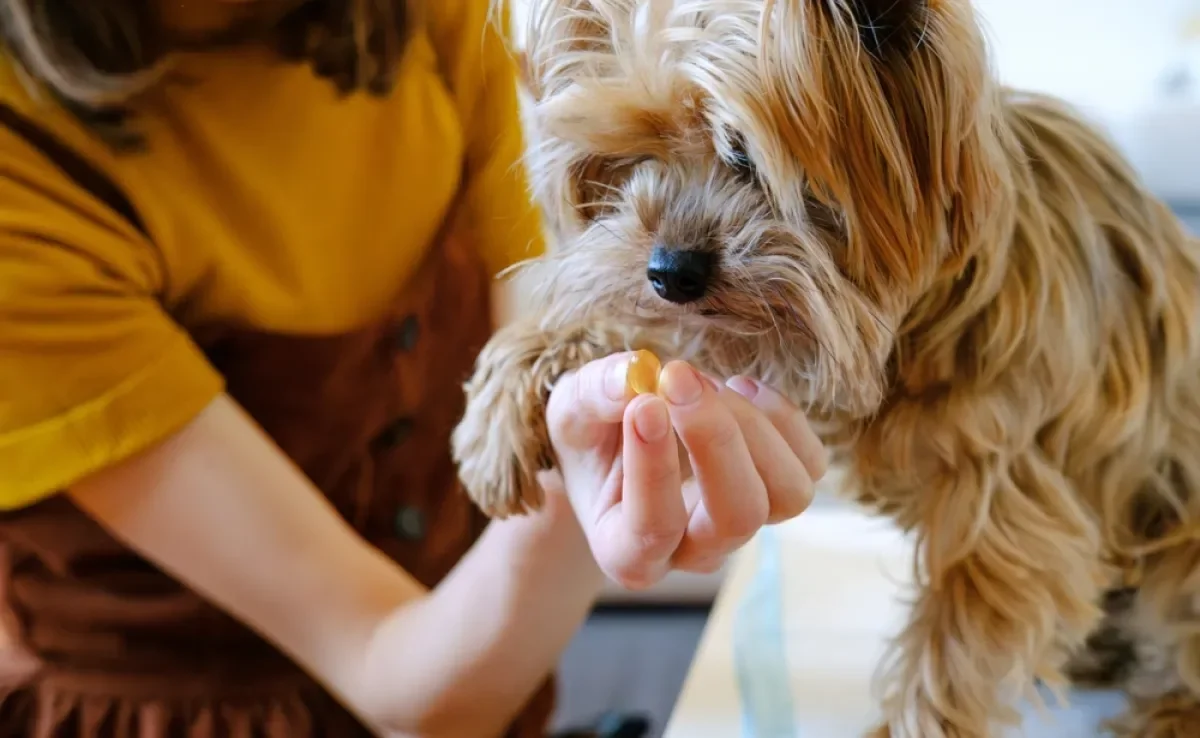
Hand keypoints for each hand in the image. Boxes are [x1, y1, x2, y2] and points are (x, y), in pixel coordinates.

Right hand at [544, 353, 827, 588]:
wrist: (615, 445)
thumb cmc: (590, 437)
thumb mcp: (571, 413)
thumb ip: (592, 397)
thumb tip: (632, 375)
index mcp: (628, 551)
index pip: (652, 529)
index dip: (655, 469)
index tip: (646, 404)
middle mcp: (692, 551)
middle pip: (735, 519)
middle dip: (716, 441)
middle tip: (680, 377)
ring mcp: (742, 526)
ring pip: (785, 496)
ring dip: (751, 426)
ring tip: (706, 383)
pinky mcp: (778, 493)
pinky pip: (808, 465)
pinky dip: (781, 417)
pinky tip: (738, 387)